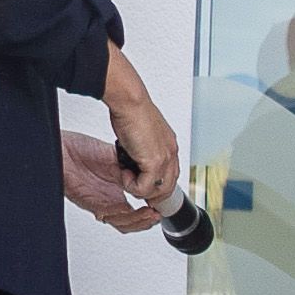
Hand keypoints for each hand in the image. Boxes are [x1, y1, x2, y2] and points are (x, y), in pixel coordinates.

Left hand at [60, 132, 159, 231]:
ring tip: (152, 214)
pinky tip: (134, 210)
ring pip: (123, 224)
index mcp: (116, 189)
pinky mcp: (90, 203)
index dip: (152, 208)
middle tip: (160, 214)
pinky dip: (124, 216)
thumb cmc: (81, 149)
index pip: (138, 208)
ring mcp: (100, 202)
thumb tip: (152, 174)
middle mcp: (109, 198)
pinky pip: (110, 217)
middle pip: (132, 221)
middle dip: (148, 220)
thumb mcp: (115, 158)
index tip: (163, 203)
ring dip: (139, 221)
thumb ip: (132, 169)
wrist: (61, 147)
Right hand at [101, 44, 181, 205]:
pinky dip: (131, 185)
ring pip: (158, 190)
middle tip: (131, 184)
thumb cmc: (132, 111)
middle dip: (149, 192)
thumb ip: (143, 147)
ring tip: (125, 175)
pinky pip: (144, 188)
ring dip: (138, 188)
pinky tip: (123, 172)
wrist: (131, 102)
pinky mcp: (155, 162)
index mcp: (170, 147)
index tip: (142, 186)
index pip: (171, 176)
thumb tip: (134, 158)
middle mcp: (171, 154)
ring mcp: (165, 159)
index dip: (157, 185)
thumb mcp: (141, 133)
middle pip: (168, 187)